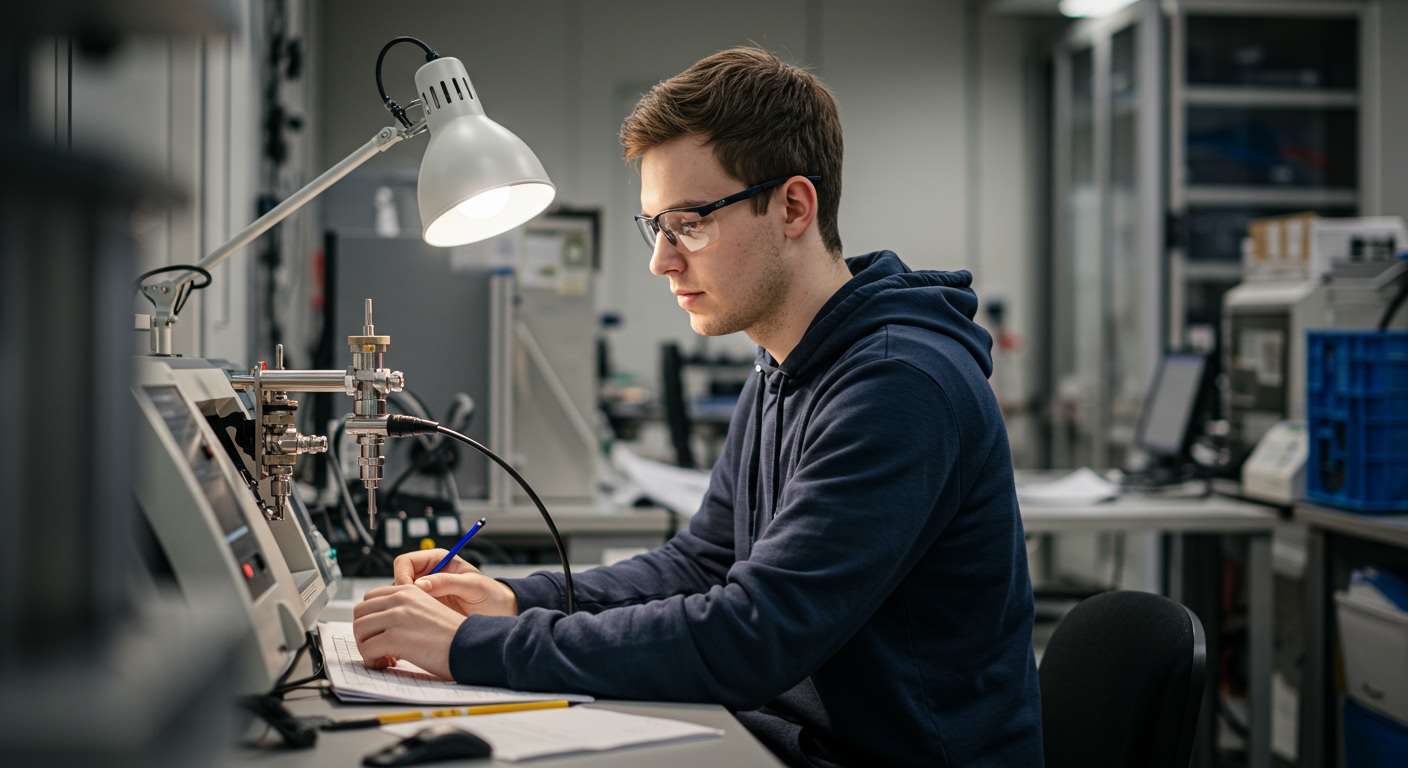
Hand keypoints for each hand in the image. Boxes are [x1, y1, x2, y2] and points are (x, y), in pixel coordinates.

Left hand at [352, 584, 464, 678]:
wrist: (471, 645)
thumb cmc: (453, 635)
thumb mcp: (428, 610)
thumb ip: (405, 609)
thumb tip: (379, 624)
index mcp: (408, 590)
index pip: (370, 598)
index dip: (371, 619)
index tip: (381, 634)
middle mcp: (400, 599)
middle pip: (359, 613)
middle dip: (365, 633)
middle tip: (379, 648)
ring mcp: (396, 617)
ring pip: (359, 630)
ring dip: (367, 647)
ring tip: (384, 657)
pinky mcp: (395, 637)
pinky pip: (367, 649)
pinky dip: (372, 660)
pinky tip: (388, 664)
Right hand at [392, 550, 518, 617]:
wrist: (500, 613)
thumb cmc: (491, 594)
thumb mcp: (472, 585)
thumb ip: (447, 582)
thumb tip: (420, 585)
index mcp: (437, 560)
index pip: (405, 562)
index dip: (402, 576)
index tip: (409, 592)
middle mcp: (428, 575)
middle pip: (398, 580)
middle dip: (399, 594)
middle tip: (410, 609)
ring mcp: (426, 593)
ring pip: (400, 597)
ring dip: (403, 607)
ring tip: (415, 620)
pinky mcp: (426, 609)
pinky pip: (408, 611)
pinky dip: (407, 618)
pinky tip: (417, 626)